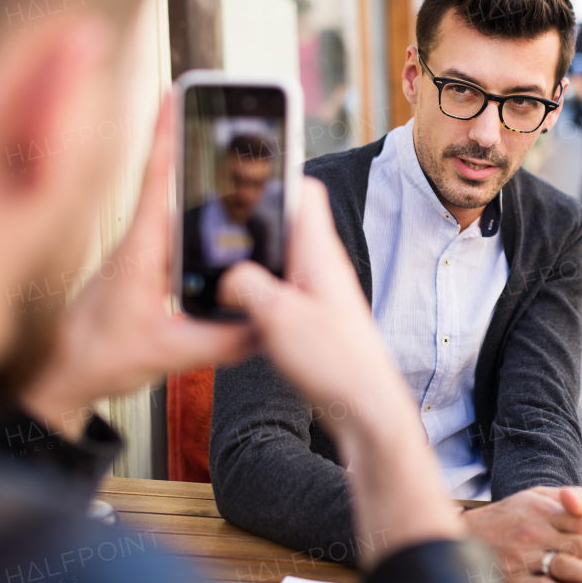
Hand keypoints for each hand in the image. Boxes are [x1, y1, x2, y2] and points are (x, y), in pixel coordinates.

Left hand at [23, 93, 253, 438]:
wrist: (61, 373)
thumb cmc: (96, 356)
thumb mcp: (169, 352)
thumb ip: (223, 341)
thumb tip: (269, 325)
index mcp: (141, 249)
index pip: (156, 178)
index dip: (166, 131)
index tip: (176, 91)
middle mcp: (142, 241)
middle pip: (174, 180)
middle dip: (196, 141)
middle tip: (222, 108)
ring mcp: (145, 252)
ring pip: (181, 207)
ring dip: (204, 181)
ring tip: (239, 155)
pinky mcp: (149, 266)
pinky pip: (180, 232)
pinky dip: (204, 218)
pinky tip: (227, 216)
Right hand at [217, 178, 410, 423]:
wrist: (364, 406)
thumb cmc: (335, 363)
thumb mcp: (276, 317)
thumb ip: (245, 286)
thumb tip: (227, 278)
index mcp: (319, 253)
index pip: (306, 192)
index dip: (276, 176)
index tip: (243, 176)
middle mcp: (322, 266)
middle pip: (286, 224)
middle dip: (252, 223)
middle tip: (218, 226)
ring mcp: (318, 291)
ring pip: (279, 259)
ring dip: (252, 262)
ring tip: (220, 270)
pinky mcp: (313, 316)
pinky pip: (280, 290)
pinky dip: (257, 293)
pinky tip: (238, 309)